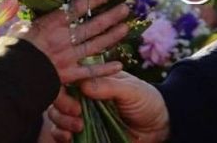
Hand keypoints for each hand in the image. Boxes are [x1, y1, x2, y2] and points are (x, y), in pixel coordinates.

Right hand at [12, 0, 128, 83]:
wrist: (11, 74)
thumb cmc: (10, 51)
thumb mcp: (14, 29)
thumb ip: (20, 20)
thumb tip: (14, 8)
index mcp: (51, 25)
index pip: (76, 8)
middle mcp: (64, 39)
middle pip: (91, 26)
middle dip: (110, 16)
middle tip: (125, 8)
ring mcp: (68, 57)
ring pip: (95, 45)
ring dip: (111, 36)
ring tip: (125, 27)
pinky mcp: (68, 75)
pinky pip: (91, 72)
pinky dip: (105, 69)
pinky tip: (119, 64)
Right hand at [46, 75, 169, 142]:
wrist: (159, 126)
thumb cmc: (147, 101)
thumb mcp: (132, 89)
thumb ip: (109, 86)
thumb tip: (84, 85)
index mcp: (93, 80)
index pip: (68, 79)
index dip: (63, 88)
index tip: (72, 100)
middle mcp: (83, 97)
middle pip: (58, 99)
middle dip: (61, 109)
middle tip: (76, 116)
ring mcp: (83, 116)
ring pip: (56, 117)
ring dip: (60, 123)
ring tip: (76, 129)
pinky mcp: (84, 133)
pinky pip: (63, 135)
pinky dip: (60, 136)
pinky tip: (69, 138)